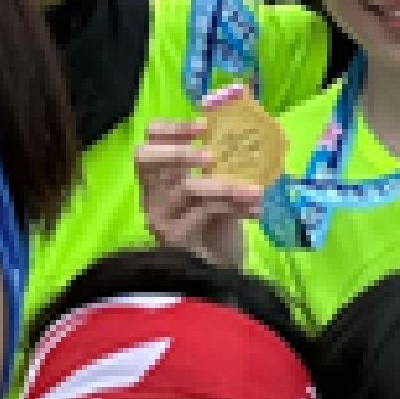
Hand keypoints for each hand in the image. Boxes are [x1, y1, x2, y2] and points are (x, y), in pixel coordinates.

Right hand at [136, 121, 260, 269]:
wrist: (221, 277)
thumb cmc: (218, 229)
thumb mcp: (217, 191)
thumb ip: (220, 164)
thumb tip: (238, 121)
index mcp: (159, 180)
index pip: (148, 142)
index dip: (172, 129)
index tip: (204, 125)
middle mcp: (152, 196)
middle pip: (144, 158)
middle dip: (179, 150)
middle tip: (212, 155)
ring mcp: (160, 218)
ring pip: (186, 187)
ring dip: (226, 185)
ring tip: (255, 190)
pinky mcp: (176, 239)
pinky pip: (205, 212)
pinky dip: (234, 206)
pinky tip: (255, 210)